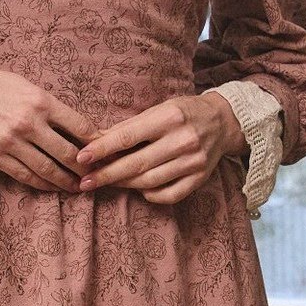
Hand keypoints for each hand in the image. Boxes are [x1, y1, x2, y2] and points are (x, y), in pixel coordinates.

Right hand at [0, 59, 97, 191]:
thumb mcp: (24, 85)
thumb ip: (48, 105)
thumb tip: (75, 126)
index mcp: (40, 101)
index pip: (80, 126)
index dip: (97, 143)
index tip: (106, 151)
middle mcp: (28, 123)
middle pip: (68, 153)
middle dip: (87, 168)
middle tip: (99, 175)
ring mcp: (11, 142)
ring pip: (48, 169)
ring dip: (67, 181)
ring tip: (79, 187)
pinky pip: (25, 175)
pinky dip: (43, 184)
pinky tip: (53, 187)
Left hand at [73, 91, 245, 205]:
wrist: (223, 122)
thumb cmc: (183, 113)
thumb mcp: (158, 109)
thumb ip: (129, 127)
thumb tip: (95, 142)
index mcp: (169, 118)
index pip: (128, 137)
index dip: (102, 149)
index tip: (82, 158)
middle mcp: (182, 140)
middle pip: (136, 164)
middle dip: (107, 175)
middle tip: (85, 183)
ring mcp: (192, 162)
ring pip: (149, 182)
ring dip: (124, 185)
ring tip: (108, 182)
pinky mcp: (199, 178)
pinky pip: (168, 195)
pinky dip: (150, 195)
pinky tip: (140, 188)